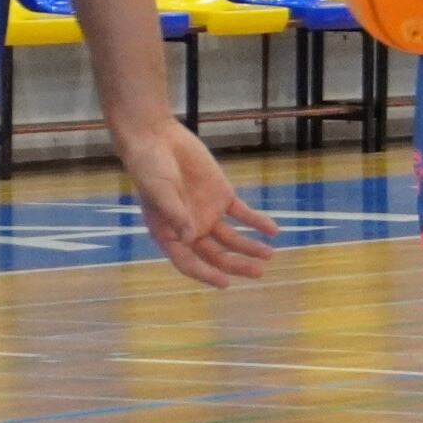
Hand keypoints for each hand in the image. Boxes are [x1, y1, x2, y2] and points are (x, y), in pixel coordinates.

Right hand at [112, 114, 277, 287]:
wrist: (158, 139)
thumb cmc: (149, 167)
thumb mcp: (160, 191)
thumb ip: (176, 215)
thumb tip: (190, 238)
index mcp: (168, 234)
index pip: (188, 262)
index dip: (206, 274)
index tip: (225, 283)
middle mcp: (190, 229)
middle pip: (216, 255)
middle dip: (236, 265)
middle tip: (258, 272)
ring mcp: (207, 213)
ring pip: (232, 238)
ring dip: (250, 247)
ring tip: (269, 255)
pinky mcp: (222, 196)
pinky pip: (243, 214)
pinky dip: (258, 222)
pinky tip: (273, 231)